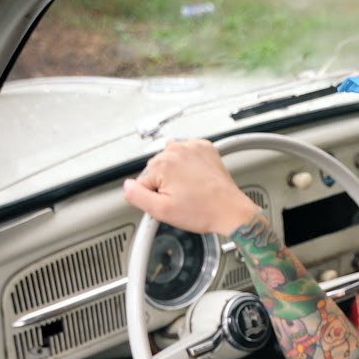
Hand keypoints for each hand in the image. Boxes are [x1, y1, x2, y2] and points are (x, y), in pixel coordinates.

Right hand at [123, 139, 259, 235]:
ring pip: (171, 161)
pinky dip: (190, 166)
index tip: (169, 202)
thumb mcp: (161, 211)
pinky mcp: (205, 148)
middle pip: (156, 169)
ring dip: (176, 174)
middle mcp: (177, 149)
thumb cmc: (204, 211)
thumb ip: (136, 196)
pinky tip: (197, 180)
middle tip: (182, 199)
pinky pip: (188, 155)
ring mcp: (193, 147)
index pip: (142, 181)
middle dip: (164, 184)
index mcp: (162, 163)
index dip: (154, 196)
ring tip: (191, 190)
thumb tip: (127, 186)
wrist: (232, 211)